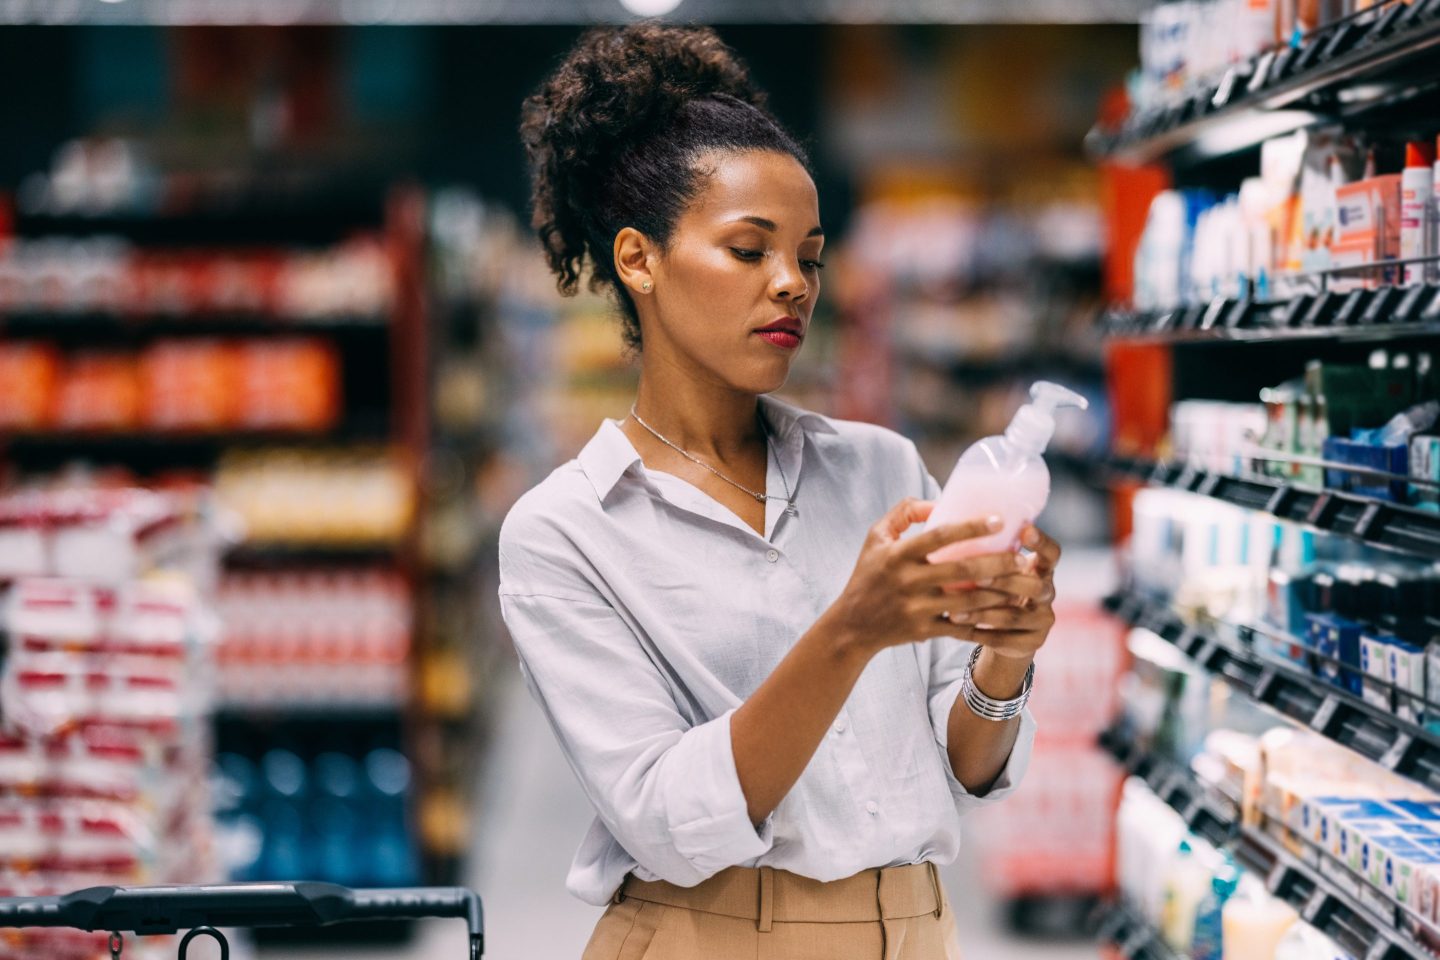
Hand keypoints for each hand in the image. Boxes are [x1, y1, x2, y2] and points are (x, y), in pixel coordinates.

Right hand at [823, 498, 1028, 659]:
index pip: (939, 536)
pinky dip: (986, 624)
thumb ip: (904, 513)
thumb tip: (939, 502)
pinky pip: (962, 629)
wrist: (852, 626)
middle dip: (998, 564)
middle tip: (1024, 558)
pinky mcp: (924, 632)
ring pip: (968, 602)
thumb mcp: (876, 537)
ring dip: (1000, 594)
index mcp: (897, 554)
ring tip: (1024, 584)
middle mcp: (907, 581)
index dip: (971, 527)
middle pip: (962, 571)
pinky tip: (1007, 615)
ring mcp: (917, 609)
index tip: (999, 520)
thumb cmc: (868, 575)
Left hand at [948, 523, 1059, 661]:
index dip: (1042, 542)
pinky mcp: (1033, 643)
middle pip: (1033, 586)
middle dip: (1004, 580)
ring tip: (954, 611)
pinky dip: (978, 633)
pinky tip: (956, 629)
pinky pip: (1004, 640)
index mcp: (1042, 569)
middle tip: (977, 577)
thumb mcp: (996, 569)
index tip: (1025, 529)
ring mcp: (1043, 620)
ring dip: (983, 613)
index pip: (1052, 553)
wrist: (1006, 635)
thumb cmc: (994, 590)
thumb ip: (986, 552)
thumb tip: (944, 517)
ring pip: (1014, 616)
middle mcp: (1047, 593)